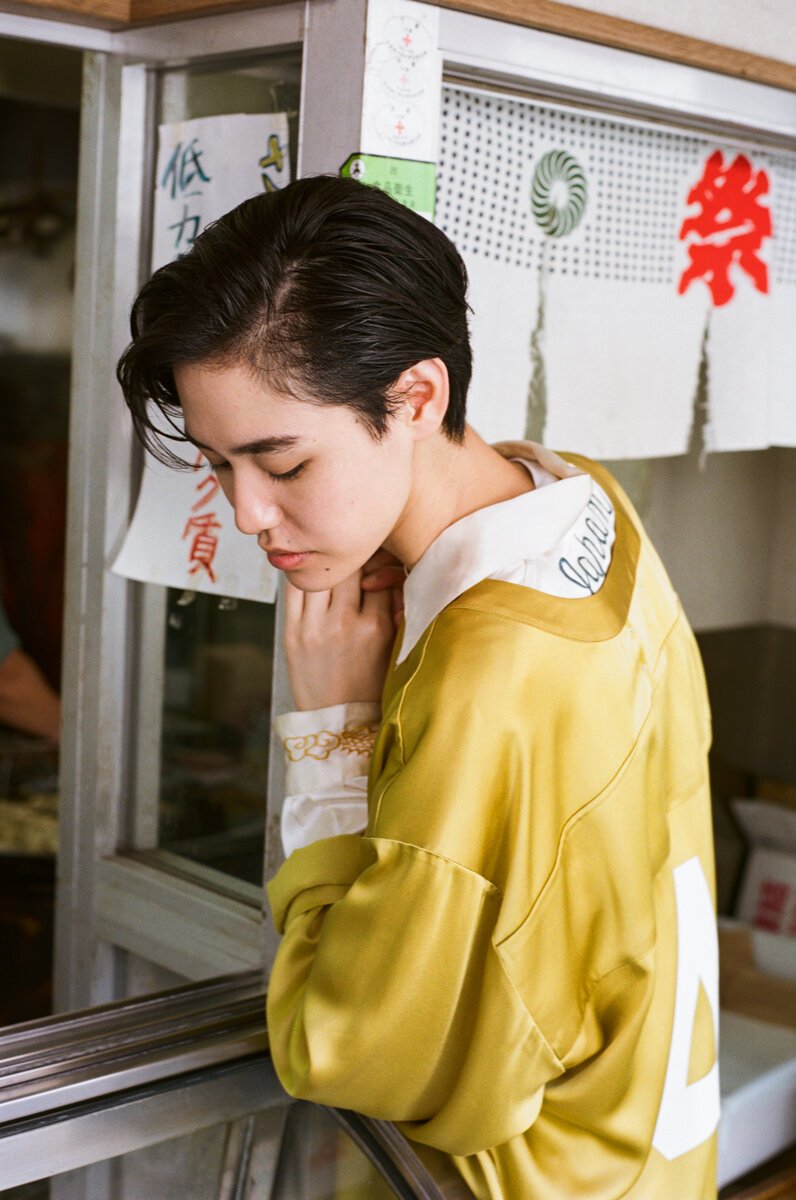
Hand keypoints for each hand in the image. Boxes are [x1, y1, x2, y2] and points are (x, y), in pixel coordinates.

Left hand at [284, 556, 401, 710]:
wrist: (339, 722)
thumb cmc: (371, 686)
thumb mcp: (394, 648)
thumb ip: (396, 610)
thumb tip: (389, 573)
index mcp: (377, 627)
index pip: (381, 574)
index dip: (380, 565)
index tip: (377, 566)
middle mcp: (345, 623)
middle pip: (350, 568)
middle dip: (355, 561)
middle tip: (353, 561)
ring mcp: (315, 627)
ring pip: (322, 574)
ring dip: (328, 567)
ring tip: (332, 568)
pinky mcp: (293, 633)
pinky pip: (293, 589)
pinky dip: (302, 578)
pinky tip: (309, 577)